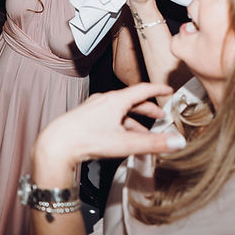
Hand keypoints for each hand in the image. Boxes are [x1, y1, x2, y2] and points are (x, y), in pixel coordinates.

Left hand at [33, 83, 181, 183]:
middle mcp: (104, 101)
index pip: (142, 90)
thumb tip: (178, 142)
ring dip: (134, 122)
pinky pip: (109, 119)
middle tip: (161, 116)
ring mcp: (93, 109)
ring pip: (120, 112)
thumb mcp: (125, 143)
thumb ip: (153, 144)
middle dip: (148, 109)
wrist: (57, 144)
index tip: (168, 90)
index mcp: (115, 100)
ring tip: (145, 134)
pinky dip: (121, 126)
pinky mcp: (86, 119)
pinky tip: (123, 139)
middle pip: (131, 101)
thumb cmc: (88, 140)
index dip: (158, 90)